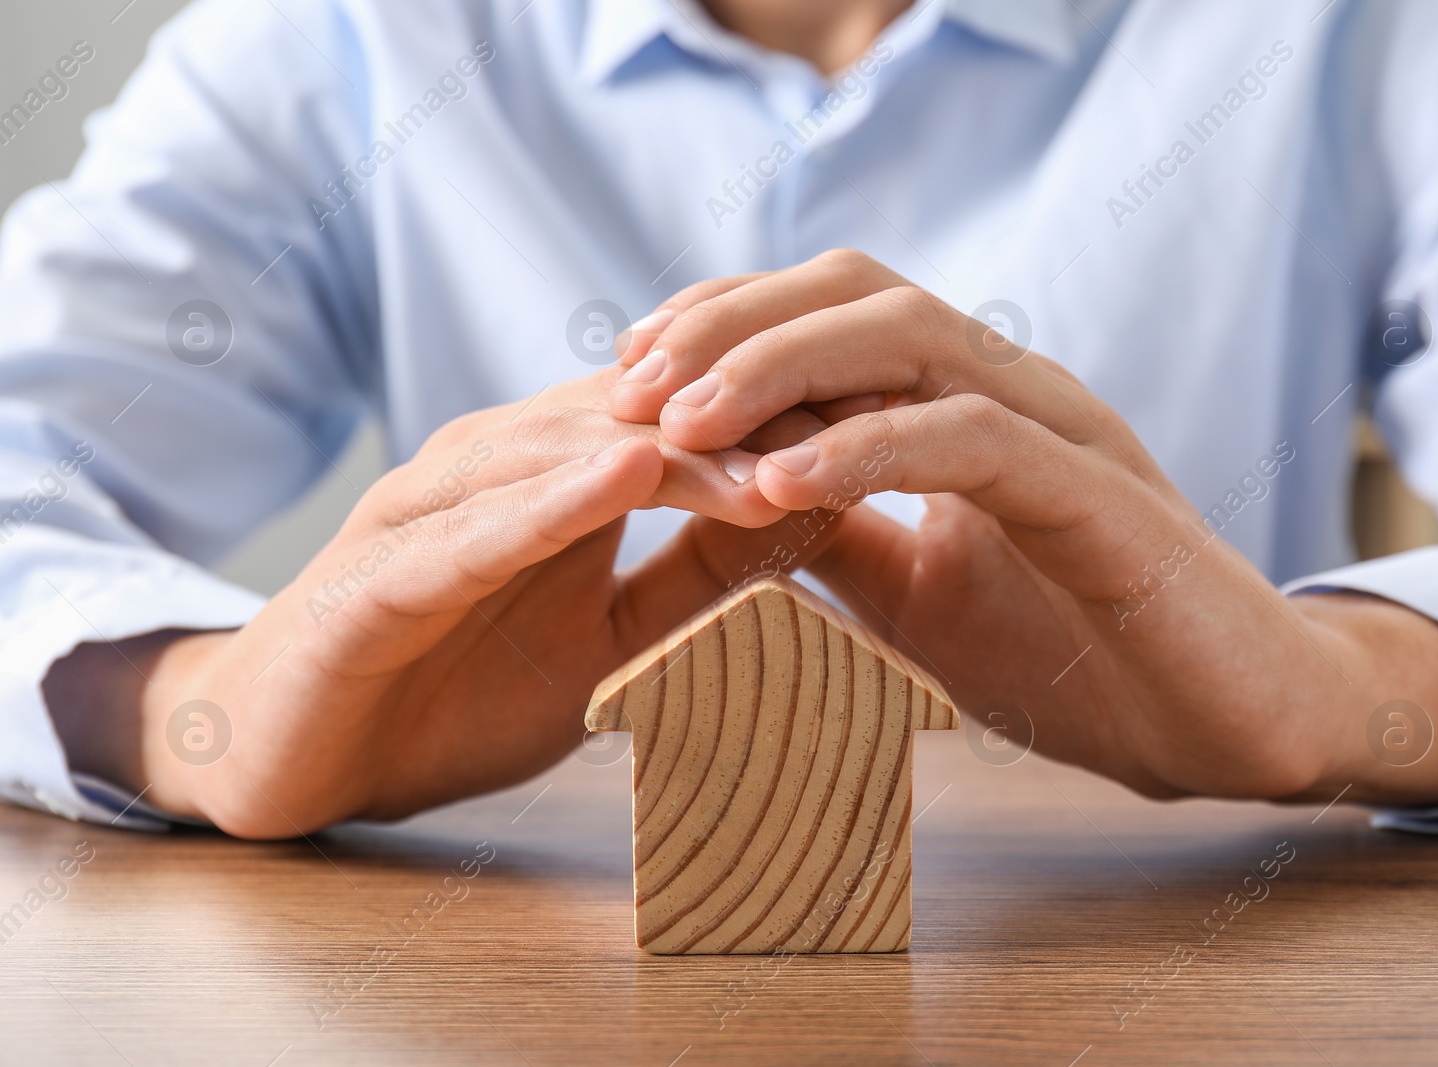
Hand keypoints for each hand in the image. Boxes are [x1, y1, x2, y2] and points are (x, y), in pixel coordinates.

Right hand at [48, 371, 834, 836]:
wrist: (294, 751)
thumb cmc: (451, 690)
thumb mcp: (610, 639)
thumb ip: (698, 578)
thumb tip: (813, 519)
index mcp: (553, 475)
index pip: (686, 422)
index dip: (787, 423)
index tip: (896, 430)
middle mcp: (494, 466)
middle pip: (639, 419)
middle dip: (753, 422)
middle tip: (866, 422)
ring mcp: (430, 508)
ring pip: (562, 455)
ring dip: (671, 451)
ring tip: (772, 450)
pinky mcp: (376, 571)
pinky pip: (471, 530)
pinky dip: (547, 503)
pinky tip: (620, 475)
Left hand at [608, 250, 1437, 805]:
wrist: (1230, 723)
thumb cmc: (1079, 652)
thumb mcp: (916, 592)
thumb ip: (833, 536)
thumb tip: (726, 503)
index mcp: (967, 405)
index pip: (835, 312)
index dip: (723, 324)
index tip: (622, 374)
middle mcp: (1015, 393)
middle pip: (859, 294)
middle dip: (730, 327)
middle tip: (626, 385)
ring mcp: (1065, 435)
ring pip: (913, 340)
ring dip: (780, 368)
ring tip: (681, 422)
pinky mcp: (1105, 502)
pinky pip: (975, 440)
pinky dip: (869, 449)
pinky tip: (780, 483)